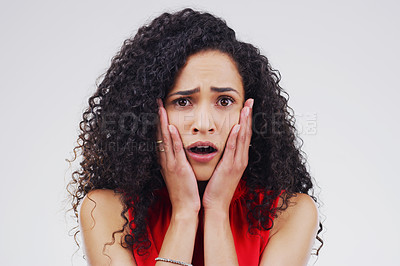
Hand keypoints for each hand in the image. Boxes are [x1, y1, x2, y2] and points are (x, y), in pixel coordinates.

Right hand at [156, 98, 200, 215]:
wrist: (185, 208)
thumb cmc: (184, 191)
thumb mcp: (178, 173)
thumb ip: (177, 160)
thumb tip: (179, 150)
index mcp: (166, 160)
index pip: (160, 137)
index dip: (158, 122)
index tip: (158, 108)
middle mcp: (165, 160)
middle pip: (159, 134)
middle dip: (157, 117)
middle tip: (156, 101)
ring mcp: (171, 163)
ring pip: (165, 139)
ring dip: (162, 122)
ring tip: (160, 108)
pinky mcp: (179, 168)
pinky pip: (175, 150)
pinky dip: (173, 138)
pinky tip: (171, 127)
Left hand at [202, 98, 253, 212]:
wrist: (216, 205)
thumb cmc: (217, 188)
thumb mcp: (222, 169)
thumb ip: (224, 157)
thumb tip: (221, 146)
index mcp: (238, 159)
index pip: (243, 135)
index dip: (246, 120)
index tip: (247, 106)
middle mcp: (240, 159)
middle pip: (246, 133)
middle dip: (249, 116)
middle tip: (250, 100)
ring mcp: (237, 164)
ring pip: (242, 139)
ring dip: (245, 122)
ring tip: (246, 108)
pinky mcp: (229, 168)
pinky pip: (233, 150)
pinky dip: (236, 138)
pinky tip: (238, 127)